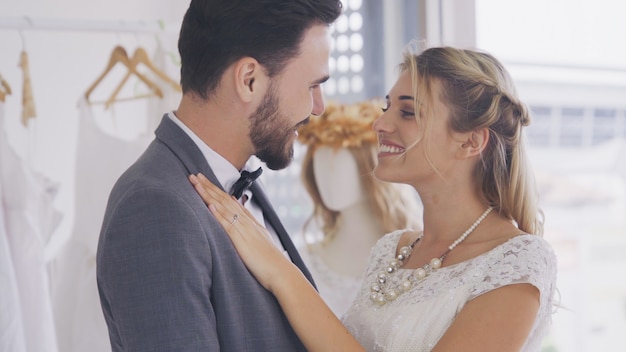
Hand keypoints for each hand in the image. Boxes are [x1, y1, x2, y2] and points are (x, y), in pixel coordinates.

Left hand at [189, 173, 294, 291]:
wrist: (281, 272)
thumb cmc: (270, 261)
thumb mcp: (260, 239)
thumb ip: (250, 226)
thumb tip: (239, 211)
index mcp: (251, 222)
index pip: (230, 201)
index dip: (217, 190)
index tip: (205, 180)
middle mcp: (247, 222)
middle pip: (225, 200)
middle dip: (209, 187)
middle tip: (195, 175)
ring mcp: (244, 230)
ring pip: (224, 208)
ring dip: (209, 195)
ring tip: (196, 183)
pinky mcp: (242, 242)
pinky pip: (228, 226)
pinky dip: (218, 214)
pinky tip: (210, 205)